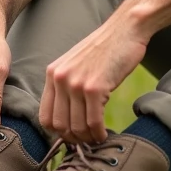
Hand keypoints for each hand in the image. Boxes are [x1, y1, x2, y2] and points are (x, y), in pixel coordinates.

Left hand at [40, 14, 147, 143]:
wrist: (125, 29)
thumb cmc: (105, 48)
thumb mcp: (76, 63)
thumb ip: (67, 85)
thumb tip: (68, 118)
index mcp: (52, 73)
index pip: (45, 116)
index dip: (58, 133)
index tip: (72, 136)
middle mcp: (60, 79)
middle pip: (59, 125)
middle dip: (73, 138)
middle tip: (87, 140)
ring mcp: (76, 83)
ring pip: (76, 126)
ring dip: (88, 138)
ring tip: (97, 138)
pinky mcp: (95, 88)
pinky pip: (93, 122)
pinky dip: (99, 133)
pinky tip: (105, 134)